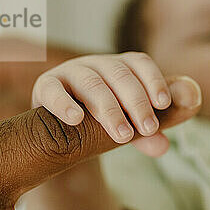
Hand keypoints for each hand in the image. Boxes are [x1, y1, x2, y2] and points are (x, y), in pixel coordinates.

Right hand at [31, 52, 201, 156]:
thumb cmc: (102, 125)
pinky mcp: (45, 88)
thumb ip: (150, 131)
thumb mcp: (131, 126)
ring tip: (123, 135)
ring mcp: (70, 74)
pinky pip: (52, 91)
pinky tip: (76, 119)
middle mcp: (97, 65)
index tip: (163, 104)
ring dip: (110, 109)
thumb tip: (164, 146)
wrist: (60, 135)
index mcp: (121, 68)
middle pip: (119, 74)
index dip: (154, 80)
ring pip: (92, 84)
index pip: (140, 63)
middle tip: (148, 128)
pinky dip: (63, 103)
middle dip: (137, 101)